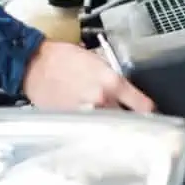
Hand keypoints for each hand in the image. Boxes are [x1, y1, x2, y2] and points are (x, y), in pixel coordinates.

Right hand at [21, 40, 154, 112]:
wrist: (33, 64)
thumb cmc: (61, 57)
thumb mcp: (95, 59)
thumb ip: (113, 75)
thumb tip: (125, 88)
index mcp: (111, 82)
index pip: (142, 106)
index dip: (149, 110)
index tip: (150, 112)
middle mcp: (101, 101)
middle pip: (127, 119)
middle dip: (129, 118)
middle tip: (128, 115)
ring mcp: (86, 114)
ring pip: (108, 125)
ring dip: (110, 122)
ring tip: (104, 114)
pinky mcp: (71, 121)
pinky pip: (88, 127)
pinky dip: (91, 124)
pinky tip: (86, 115)